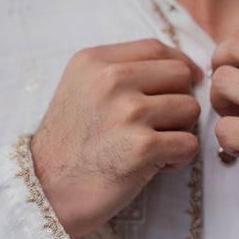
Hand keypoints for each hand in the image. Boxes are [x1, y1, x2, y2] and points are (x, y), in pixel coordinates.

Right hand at [31, 40, 202, 238]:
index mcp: (95, 62)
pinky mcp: (142, 147)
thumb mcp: (81, 90)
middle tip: (164, 126)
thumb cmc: (70, 145)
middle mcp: (111, 80)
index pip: (156, 48)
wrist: (47, 190)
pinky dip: (180, 158)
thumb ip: (120, 73)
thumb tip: (181, 69)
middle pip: (181, 75)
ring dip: (182, 131)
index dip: (180, 66)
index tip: (186, 83)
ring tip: (158, 148)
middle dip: (180, 100)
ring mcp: (128, 113)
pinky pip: (189, 143)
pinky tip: (159, 166)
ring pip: (190, 109)